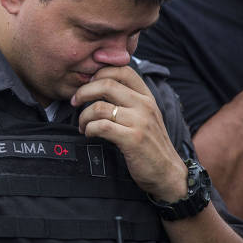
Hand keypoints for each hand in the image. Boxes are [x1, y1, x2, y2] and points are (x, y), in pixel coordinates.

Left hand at [71, 66, 186, 201]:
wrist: (167, 173)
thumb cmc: (150, 144)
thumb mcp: (144, 115)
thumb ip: (127, 100)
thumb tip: (97, 85)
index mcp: (146, 95)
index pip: (121, 69)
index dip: (99, 72)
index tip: (86, 84)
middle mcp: (144, 104)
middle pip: (106, 84)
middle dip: (83, 92)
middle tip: (75, 102)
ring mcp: (140, 121)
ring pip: (99, 107)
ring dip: (83, 116)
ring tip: (82, 125)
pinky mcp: (133, 139)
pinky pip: (101, 126)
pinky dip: (88, 129)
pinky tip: (88, 133)